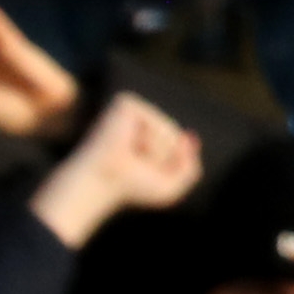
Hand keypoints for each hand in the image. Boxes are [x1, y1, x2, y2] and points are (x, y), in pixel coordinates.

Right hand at [28, 91, 201, 248]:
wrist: (102, 182)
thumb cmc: (128, 189)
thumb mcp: (171, 188)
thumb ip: (191, 170)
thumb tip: (190, 137)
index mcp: (145, 133)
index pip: (179, 142)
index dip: (171, 161)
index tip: (146, 171)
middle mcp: (138, 117)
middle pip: (176, 135)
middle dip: (164, 158)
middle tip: (137, 166)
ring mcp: (132, 108)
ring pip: (169, 129)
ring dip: (156, 152)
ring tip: (131, 156)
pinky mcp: (126, 103)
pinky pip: (156, 122)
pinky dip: (149, 140)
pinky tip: (128, 145)